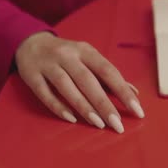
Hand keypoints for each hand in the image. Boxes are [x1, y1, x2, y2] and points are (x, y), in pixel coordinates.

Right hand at [15, 32, 144, 132]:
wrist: (30, 42)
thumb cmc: (67, 55)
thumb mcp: (88, 59)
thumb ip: (109, 76)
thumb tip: (134, 93)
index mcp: (85, 50)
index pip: (108, 71)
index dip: (123, 91)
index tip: (137, 110)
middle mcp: (67, 55)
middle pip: (88, 80)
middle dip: (104, 104)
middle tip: (118, 124)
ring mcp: (48, 65)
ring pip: (67, 87)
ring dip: (84, 106)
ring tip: (99, 124)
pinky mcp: (31, 76)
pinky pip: (45, 94)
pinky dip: (58, 107)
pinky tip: (72, 119)